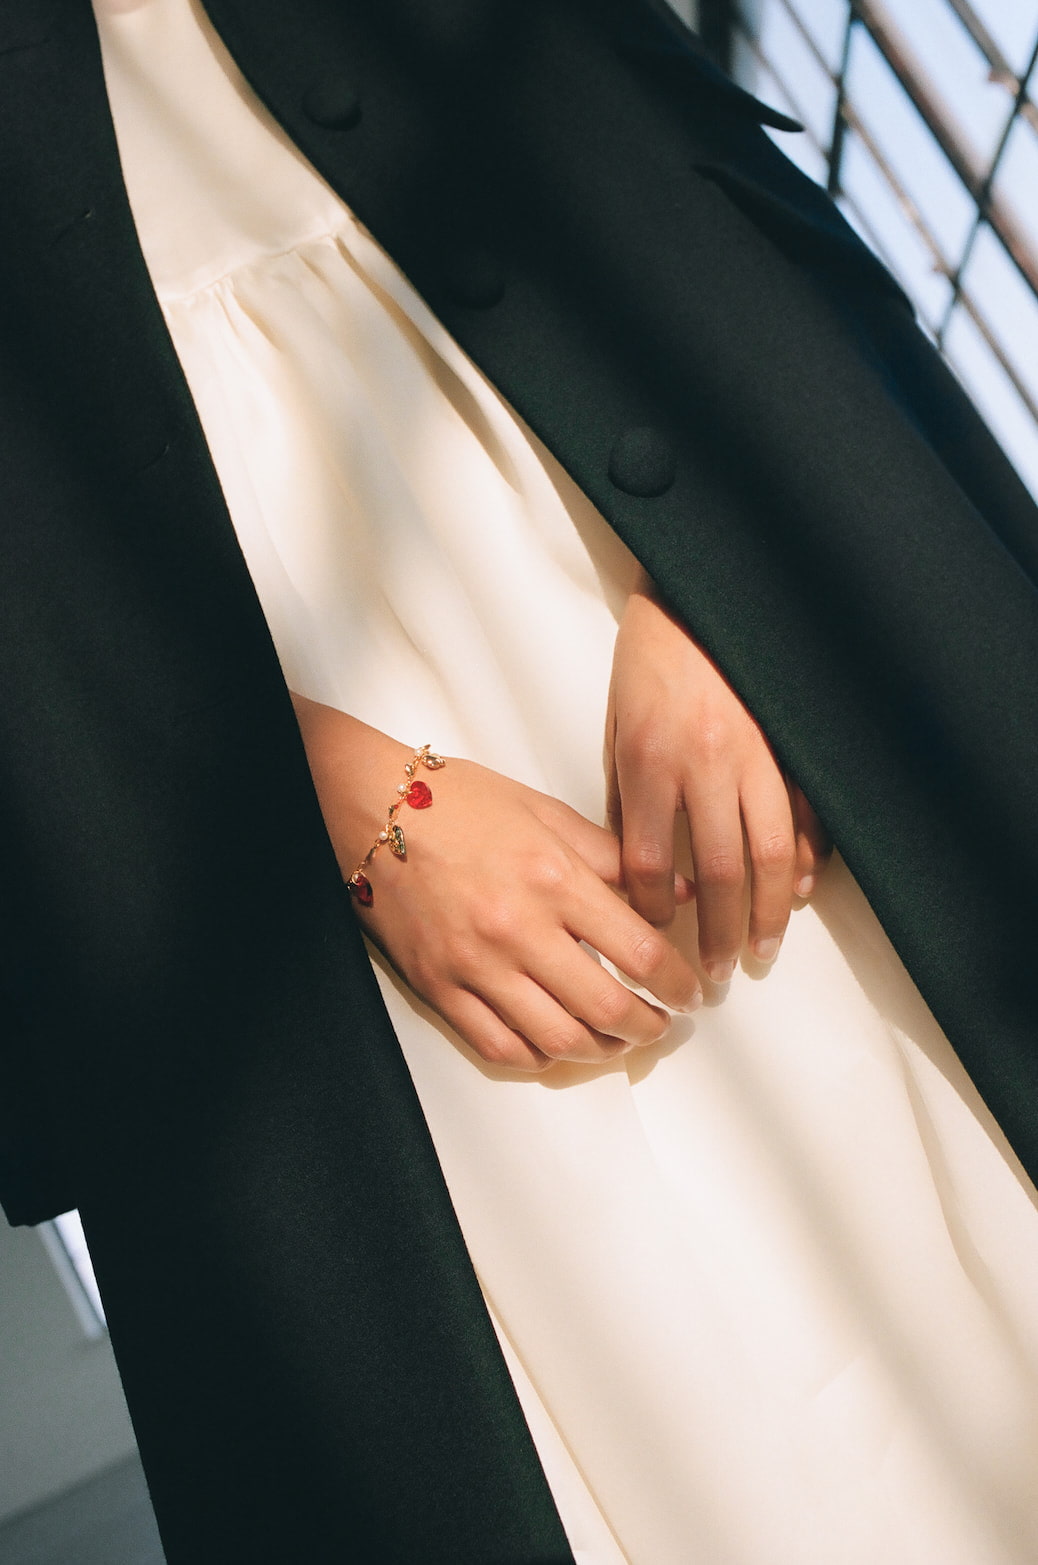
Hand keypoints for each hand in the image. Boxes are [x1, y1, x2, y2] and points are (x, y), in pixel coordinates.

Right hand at [292, 695, 701, 1070]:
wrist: (371, 808)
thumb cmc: (458, 803)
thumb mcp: (547, 813)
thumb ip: (614, 858)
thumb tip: (678, 890)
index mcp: (553, 878)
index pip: (639, 951)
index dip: (677, 984)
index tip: (690, 993)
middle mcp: (517, 927)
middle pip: (606, 1007)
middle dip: (650, 1027)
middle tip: (664, 1025)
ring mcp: (475, 964)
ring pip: (557, 1038)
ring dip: (602, 1050)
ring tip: (618, 1040)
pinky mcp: (439, 986)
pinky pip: (499, 1046)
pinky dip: (539, 1056)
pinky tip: (558, 1044)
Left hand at [606, 579, 830, 980]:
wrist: (699, 600)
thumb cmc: (646, 667)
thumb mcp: (616, 732)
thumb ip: (625, 801)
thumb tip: (634, 870)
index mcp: (648, 761)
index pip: (650, 862)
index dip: (653, 911)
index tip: (656, 937)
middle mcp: (704, 764)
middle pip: (717, 873)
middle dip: (719, 932)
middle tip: (717, 975)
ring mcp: (755, 755)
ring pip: (769, 852)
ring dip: (769, 912)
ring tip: (763, 951)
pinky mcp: (788, 744)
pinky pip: (804, 813)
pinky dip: (805, 857)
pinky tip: (800, 889)